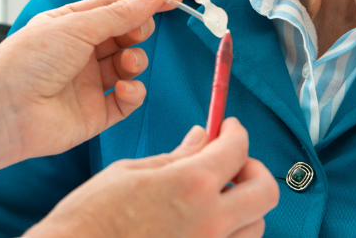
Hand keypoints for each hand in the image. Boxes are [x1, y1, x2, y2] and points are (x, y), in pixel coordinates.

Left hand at [0, 0, 182, 160]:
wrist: (5, 112)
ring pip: (129, 66)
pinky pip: (128, 100)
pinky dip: (133, 92)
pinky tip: (124, 89)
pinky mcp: (96, 113)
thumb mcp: (77, 26)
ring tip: (127, 63)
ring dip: (135, 61)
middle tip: (138, 31)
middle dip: (138, 31)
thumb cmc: (27, 62)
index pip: (115, 5)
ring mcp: (89, 83)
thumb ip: (122, 12)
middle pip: (125, 34)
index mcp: (71, 24)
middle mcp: (80, 52)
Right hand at [26, 118, 279, 237]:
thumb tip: (202, 137)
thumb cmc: (90, 217)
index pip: (237, 149)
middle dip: (253, 169)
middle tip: (232, 163)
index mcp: (191, 185)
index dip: (235, 132)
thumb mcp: (130, 173)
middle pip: (265, 191)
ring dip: (243, 207)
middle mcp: (210, 221)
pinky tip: (201, 224)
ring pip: (255, 226)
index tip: (228, 128)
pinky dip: (227, 233)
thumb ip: (176, 156)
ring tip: (214, 199)